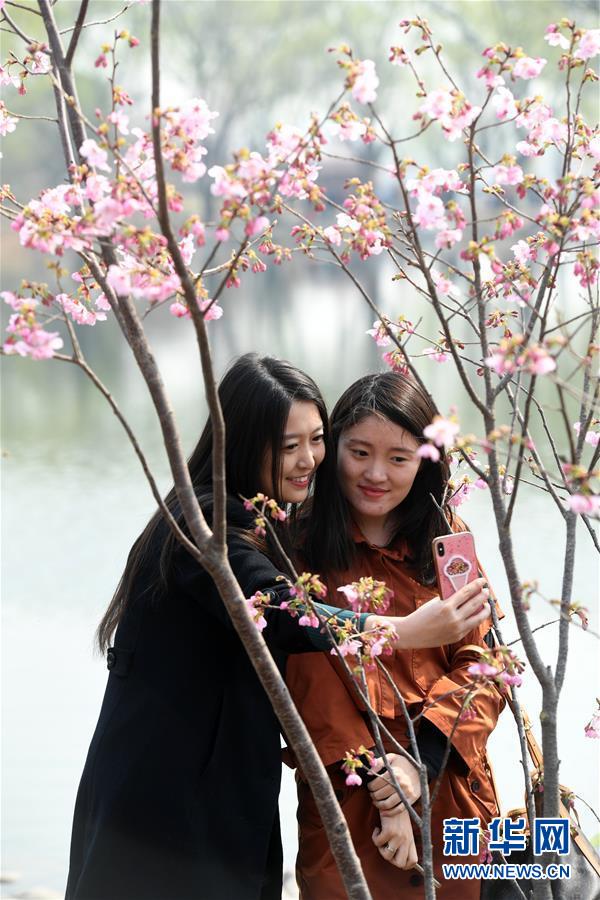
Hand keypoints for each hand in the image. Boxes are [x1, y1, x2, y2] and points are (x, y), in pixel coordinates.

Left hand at [368, 754, 420, 814]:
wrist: (420, 769)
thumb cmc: (403, 763)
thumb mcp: (392, 757)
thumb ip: (379, 762)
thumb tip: (368, 773)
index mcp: (394, 772)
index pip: (376, 783)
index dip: (370, 786)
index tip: (369, 786)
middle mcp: (400, 783)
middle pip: (380, 794)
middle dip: (373, 796)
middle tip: (371, 794)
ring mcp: (406, 792)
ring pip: (388, 804)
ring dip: (379, 805)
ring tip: (375, 802)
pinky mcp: (411, 799)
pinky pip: (399, 809)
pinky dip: (389, 813)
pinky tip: (383, 812)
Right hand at [369, 578, 489, 648]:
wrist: (412, 633)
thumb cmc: (422, 615)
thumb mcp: (435, 603)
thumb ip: (449, 599)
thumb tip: (465, 593)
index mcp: (447, 606)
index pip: (467, 592)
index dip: (477, 585)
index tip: (483, 581)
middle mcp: (454, 618)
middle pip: (475, 604)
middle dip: (483, 596)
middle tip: (486, 590)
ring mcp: (457, 629)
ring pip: (478, 618)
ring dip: (485, 609)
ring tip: (487, 604)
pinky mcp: (458, 637)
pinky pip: (471, 626)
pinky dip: (476, 619)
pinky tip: (478, 614)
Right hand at [372, 807, 417, 869]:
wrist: (394, 798)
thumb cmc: (397, 814)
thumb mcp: (404, 828)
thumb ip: (404, 840)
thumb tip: (395, 855)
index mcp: (411, 840)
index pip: (413, 861)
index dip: (404, 864)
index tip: (395, 856)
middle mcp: (406, 840)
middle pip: (400, 864)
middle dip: (390, 859)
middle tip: (386, 848)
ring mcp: (399, 836)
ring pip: (387, 856)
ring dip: (380, 849)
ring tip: (380, 838)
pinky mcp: (389, 831)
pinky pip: (378, 843)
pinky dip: (375, 837)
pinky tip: (377, 829)